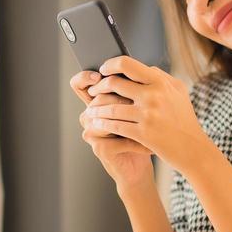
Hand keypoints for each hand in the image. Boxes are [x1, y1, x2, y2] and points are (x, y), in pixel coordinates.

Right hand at [70, 69, 152, 191]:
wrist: (139, 164)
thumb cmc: (140, 134)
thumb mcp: (138, 108)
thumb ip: (136, 90)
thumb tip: (148, 68)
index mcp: (96, 103)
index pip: (80, 84)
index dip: (85, 77)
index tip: (100, 76)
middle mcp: (90, 116)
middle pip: (98, 99)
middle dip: (122, 99)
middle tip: (140, 102)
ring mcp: (92, 133)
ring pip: (107, 117)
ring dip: (133, 120)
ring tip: (151, 123)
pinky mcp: (100, 149)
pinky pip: (119, 138)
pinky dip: (138, 143)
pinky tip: (151, 146)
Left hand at [82, 56, 213, 176]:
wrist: (193, 148)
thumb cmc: (185, 119)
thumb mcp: (178, 92)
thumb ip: (161, 77)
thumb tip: (144, 67)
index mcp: (160, 82)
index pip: (127, 64)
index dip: (110, 65)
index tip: (103, 70)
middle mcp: (153, 95)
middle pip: (114, 84)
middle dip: (98, 87)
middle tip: (93, 92)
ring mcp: (148, 115)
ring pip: (111, 107)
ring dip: (96, 108)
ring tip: (90, 110)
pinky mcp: (143, 133)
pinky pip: (115, 125)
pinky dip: (103, 124)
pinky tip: (97, 123)